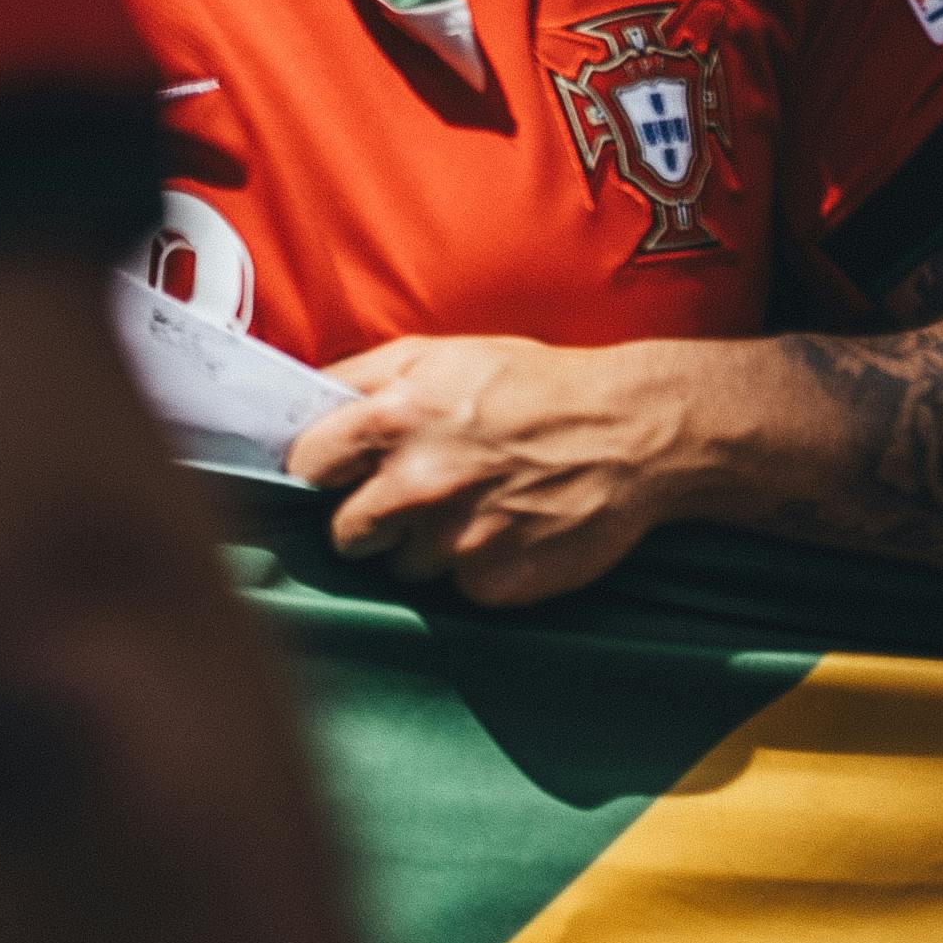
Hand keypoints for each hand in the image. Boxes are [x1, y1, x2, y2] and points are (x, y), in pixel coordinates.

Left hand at [293, 332, 731, 607]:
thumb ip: (364, 375)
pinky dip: (478, 567)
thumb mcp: (448, 353)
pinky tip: (510, 531)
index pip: (305, 467)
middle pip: (345, 533)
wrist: (638, 434)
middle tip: (420, 494)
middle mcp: (417, 483)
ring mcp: (455, 540)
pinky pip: (458, 589)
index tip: (347, 470)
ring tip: (478, 508)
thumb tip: (304, 403)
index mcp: (394, 418)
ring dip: (430, 546)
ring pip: (403, 567)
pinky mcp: (492, 582)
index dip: (326, 469)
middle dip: (374, 518)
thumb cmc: (539, 387)